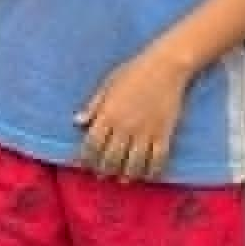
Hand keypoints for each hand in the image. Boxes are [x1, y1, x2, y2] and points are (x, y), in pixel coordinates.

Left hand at [76, 42, 194, 181]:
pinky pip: (157, 160)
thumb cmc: (134, 71)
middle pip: (111, 158)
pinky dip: (152, 171)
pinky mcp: (164, 134)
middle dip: (104, 170)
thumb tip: (78, 122)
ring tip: (122, 179)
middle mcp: (125, 127)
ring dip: (126, 175)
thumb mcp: (107, 84)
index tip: (84, 165)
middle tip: (102, 175)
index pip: (92, 144)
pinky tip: (147, 176)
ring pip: (133, 164)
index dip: (86, 159)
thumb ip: (93, 105)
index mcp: (108, 114)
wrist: (166, 66)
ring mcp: (146, 132)